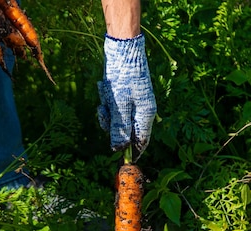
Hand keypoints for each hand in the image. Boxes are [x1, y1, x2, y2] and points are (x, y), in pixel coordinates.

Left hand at [97, 33, 155, 160]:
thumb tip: (118, 150)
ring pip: (118, 118)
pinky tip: (104, 89)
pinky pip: (115, 106)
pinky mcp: (126, 93)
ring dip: (108, 111)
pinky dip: (108, 101)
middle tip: (104, 113)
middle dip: (112, 125)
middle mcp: (143, 109)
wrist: (123, 48)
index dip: (132, 152)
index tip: (121, 162)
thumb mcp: (119, 106)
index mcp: (146, 114)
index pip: (142, 141)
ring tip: (105, 96)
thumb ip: (119, 129)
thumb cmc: (123, 77)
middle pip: (127, 130)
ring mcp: (135, 101)